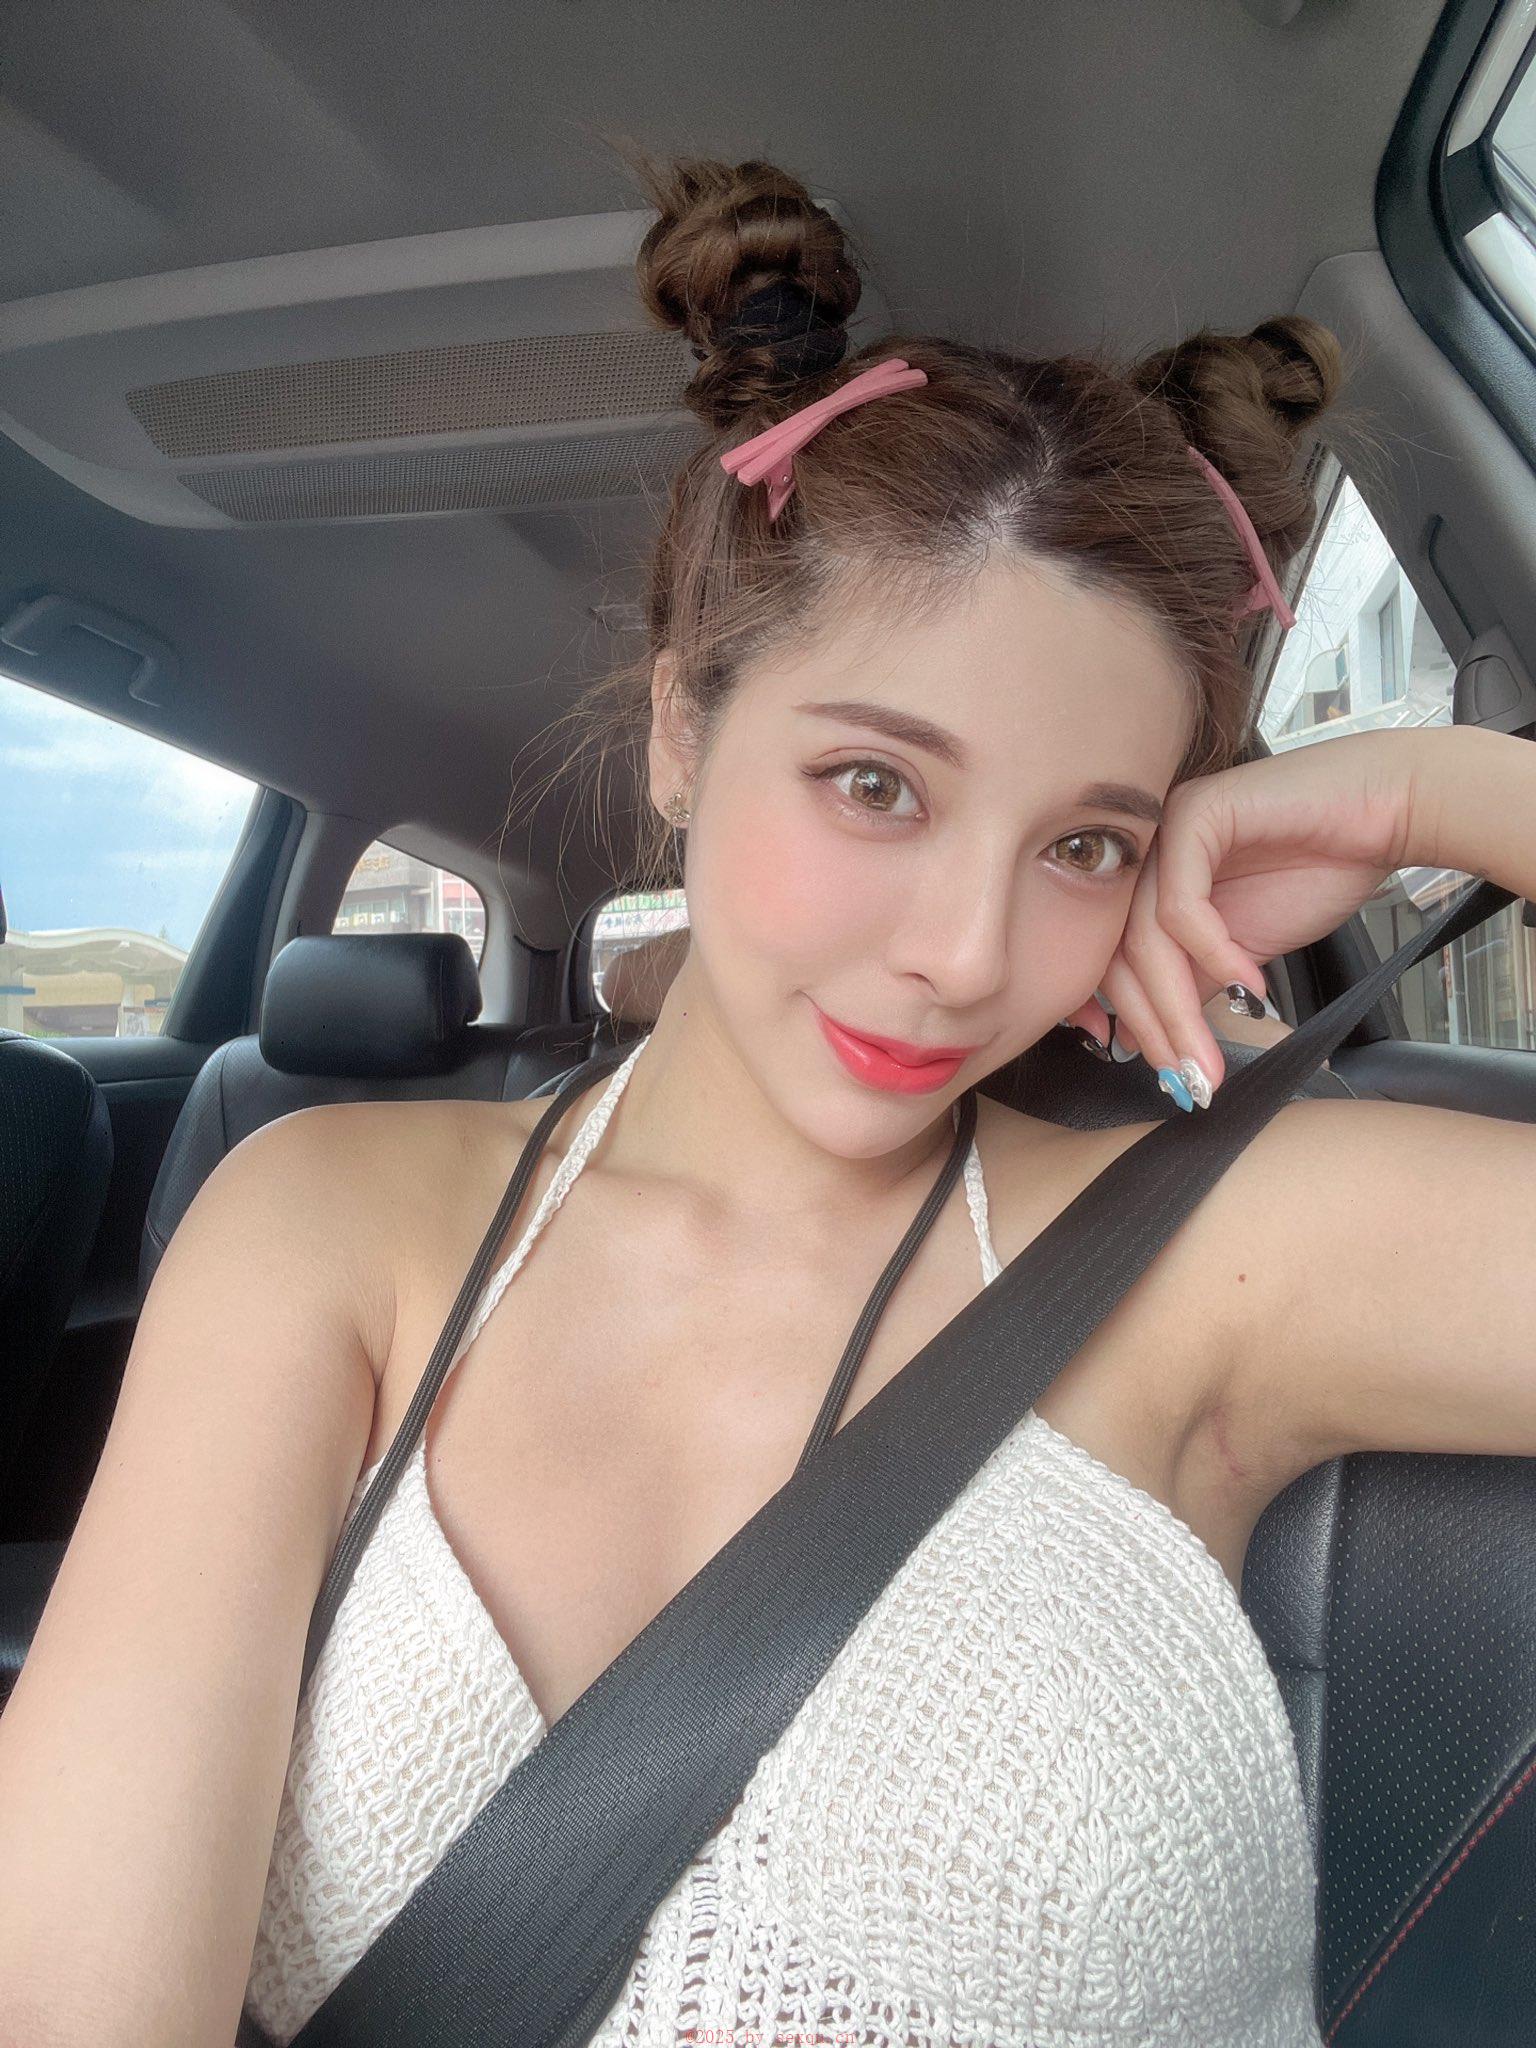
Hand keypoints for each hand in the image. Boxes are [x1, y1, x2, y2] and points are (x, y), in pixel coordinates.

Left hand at [1060, 730, 1426, 1101]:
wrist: (1385, 815)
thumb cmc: (1320, 870)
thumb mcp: (1240, 948)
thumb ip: (1192, 982)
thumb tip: (1148, 1041)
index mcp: (1147, 883)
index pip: (1112, 960)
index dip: (1124, 1022)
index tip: (1156, 1073)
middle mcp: (1145, 855)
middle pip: (1120, 954)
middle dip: (1154, 1028)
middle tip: (1188, 1079)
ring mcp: (1163, 830)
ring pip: (1145, 938)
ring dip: (1178, 1008)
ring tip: (1210, 1056)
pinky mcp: (1194, 813)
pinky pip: (1182, 904)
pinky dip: (1213, 954)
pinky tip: (1248, 985)